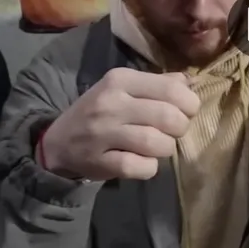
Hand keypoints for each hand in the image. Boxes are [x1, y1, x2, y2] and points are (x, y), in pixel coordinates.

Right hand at [37, 69, 199, 180]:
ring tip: (158, 146)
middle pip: (169, 118)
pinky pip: (142, 167)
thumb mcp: (123, 88)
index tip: (185, 111)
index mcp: (120, 80)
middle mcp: (111, 104)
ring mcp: (104, 134)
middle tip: (172, 131)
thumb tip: (190, 82)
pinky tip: (143, 161)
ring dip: (166, 148)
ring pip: (158, 144)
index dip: (189, 104)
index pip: (172, 90)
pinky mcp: (101, 162)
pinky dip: (149, 167)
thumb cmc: (99, 112)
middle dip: (180, 128)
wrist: (58, 142)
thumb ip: (158, 83)